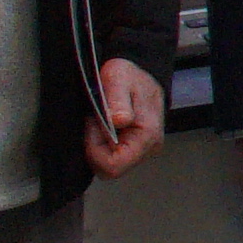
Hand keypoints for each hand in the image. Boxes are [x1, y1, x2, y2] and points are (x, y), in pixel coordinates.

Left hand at [86, 54, 166, 177]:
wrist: (141, 73)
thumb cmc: (130, 75)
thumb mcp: (119, 77)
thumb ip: (117, 100)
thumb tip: (119, 121)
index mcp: (147, 136)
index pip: (113, 165)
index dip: (94, 149)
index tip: (93, 124)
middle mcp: (149, 148)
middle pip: (111, 169)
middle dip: (95, 149)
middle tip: (95, 122)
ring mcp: (143, 151)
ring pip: (110, 166)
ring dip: (98, 148)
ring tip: (101, 122)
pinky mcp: (136, 150)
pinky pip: (113, 159)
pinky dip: (102, 146)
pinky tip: (104, 128)